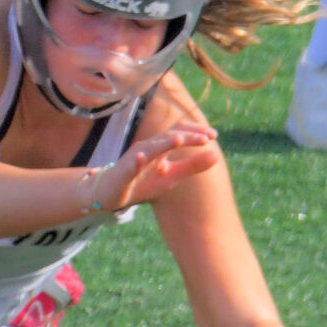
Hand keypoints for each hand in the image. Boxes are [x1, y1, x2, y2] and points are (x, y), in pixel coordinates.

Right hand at [86, 124, 221, 213]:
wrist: (110, 193)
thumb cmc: (141, 182)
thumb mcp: (171, 176)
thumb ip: (192, 166)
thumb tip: (217, 154)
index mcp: (159, 147)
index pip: (178, 133)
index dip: (195, 132)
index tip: (214, 135)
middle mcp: (146, 148)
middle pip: (167, 137)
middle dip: (186, 136)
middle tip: (205, 137)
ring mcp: (133, 159)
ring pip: (149, 148)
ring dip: (163, 143)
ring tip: (179, 139)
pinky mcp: (122, 173)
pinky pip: (129, 166)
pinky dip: (135, 161)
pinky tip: (141, 158)